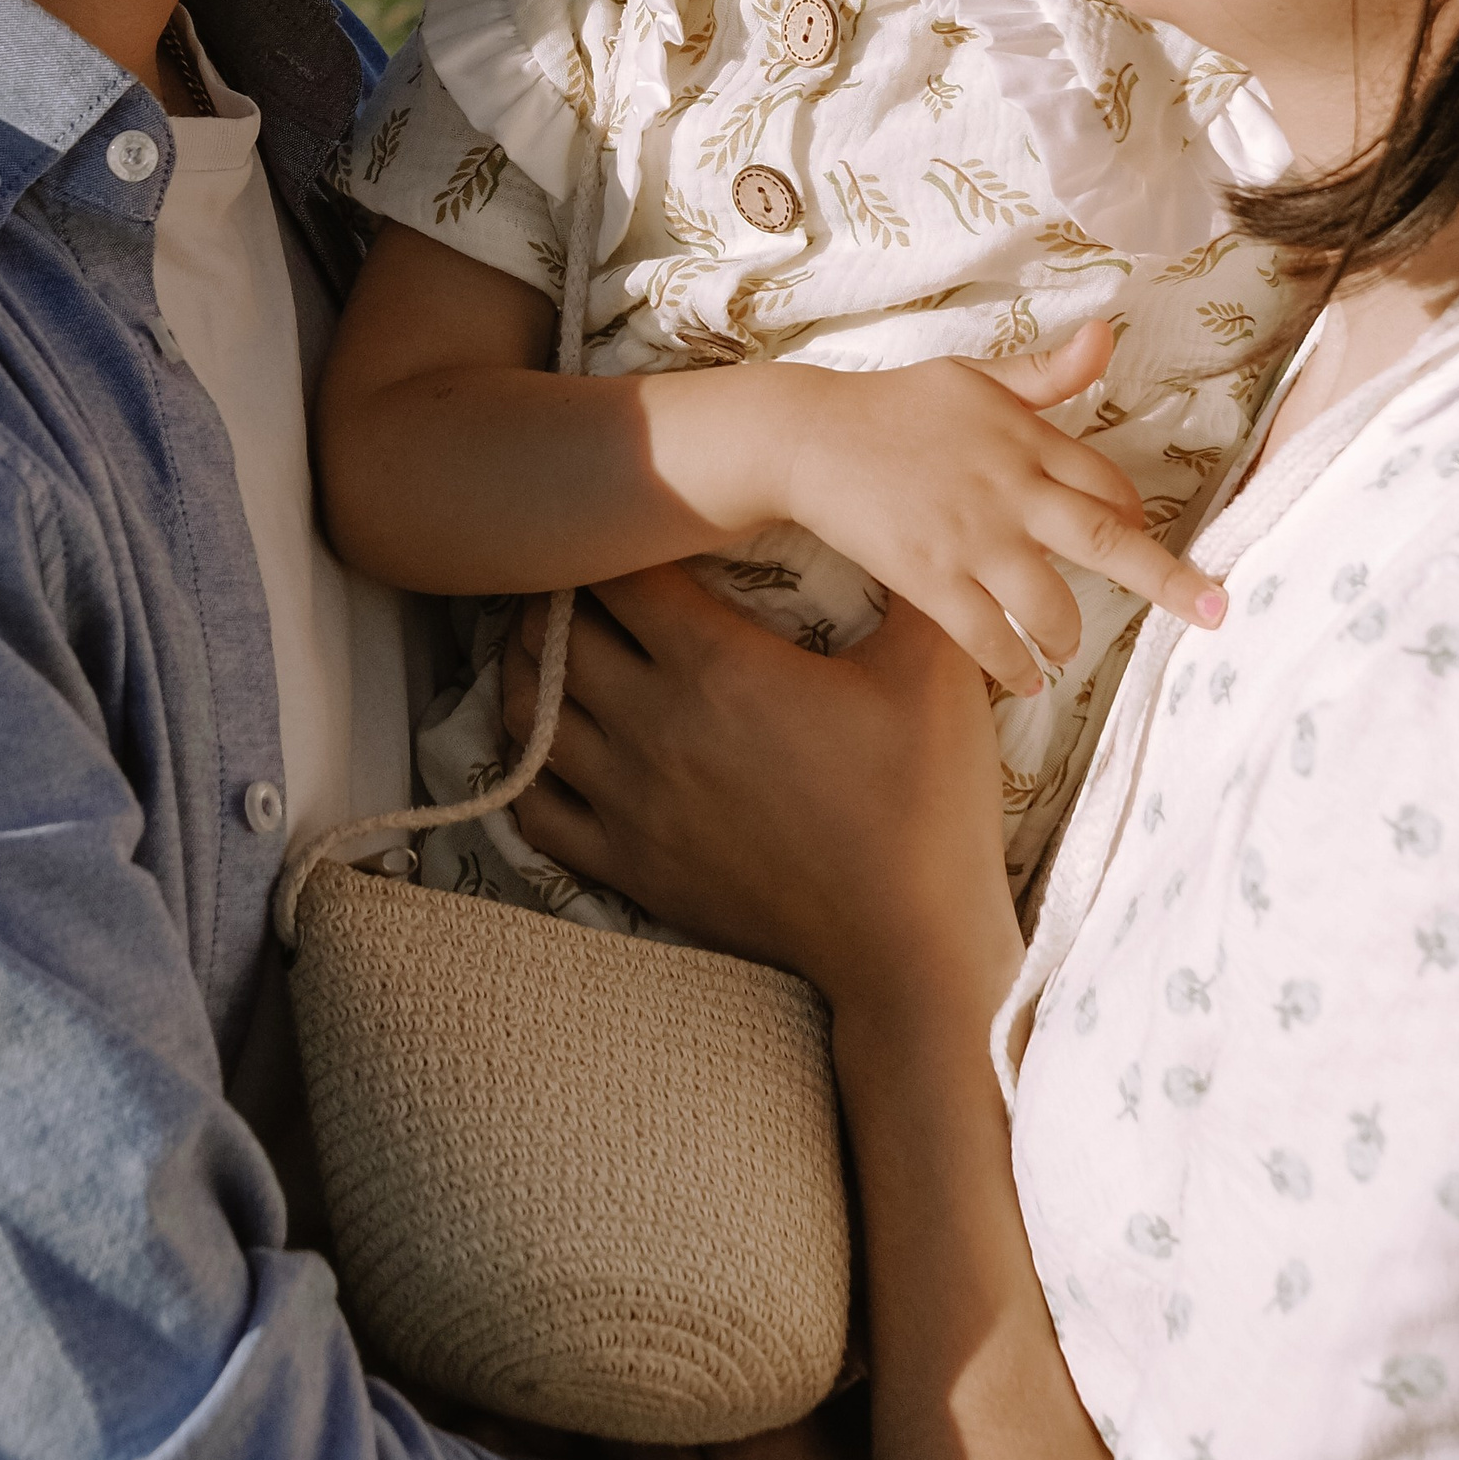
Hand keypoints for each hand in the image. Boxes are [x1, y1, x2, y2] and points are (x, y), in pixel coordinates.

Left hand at [501, 568, 1019, 1015]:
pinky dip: (525, 764)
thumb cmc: (924, 798)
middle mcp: (652, 727)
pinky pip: (534, 807)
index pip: (621, 576)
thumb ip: (916, 578)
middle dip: (563, 595)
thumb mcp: (934, 667)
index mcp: (716, 665)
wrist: (909, 944)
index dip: (616, 542)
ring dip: (529, 667)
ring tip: (550, 642)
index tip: (634, 528)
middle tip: (583, 575)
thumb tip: (911, 515)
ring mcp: (630, 803)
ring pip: (528, 712)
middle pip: (559, 634)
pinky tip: (546, 740)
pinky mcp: (629, 866)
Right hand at [740, 320, 1225, 691]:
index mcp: (1026, 439)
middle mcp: (1011, 490)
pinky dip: (1012, 664)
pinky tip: (1023, 676)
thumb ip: (1046, 374)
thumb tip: (1107, 336)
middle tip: (1215, 612)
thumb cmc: (897, 405)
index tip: (1143, 540)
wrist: (811, 436)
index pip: (1108, 485)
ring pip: (1049, 604)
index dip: (1134, 518)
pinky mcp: (929, 577)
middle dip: (1169, 580)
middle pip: (1106, 539)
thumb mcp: (975, 378)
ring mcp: (971, 538)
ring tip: (1064, 647)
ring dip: (1068, 635)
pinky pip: (986, 635)